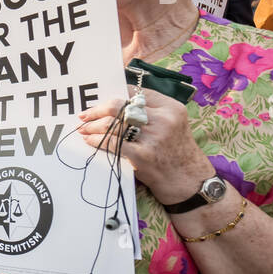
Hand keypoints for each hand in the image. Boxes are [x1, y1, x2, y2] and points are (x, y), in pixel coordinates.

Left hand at [77, 88, 211, 201]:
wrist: (188, 181)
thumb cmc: (175, 151)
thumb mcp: (173, 124)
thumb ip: (151, 111)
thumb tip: (116, 103)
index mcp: (170, 107)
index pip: (134, 92)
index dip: (112, 94)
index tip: (98, 101)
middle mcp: (163, 119)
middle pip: (118, 106)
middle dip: (96, 110)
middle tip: (84, 115)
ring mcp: (153, 137)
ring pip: (112, 124)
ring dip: (92, 126)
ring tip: (84, 128)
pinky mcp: (143, 155)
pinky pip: (112, 142)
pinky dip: (96, 140)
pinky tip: (89, 141)